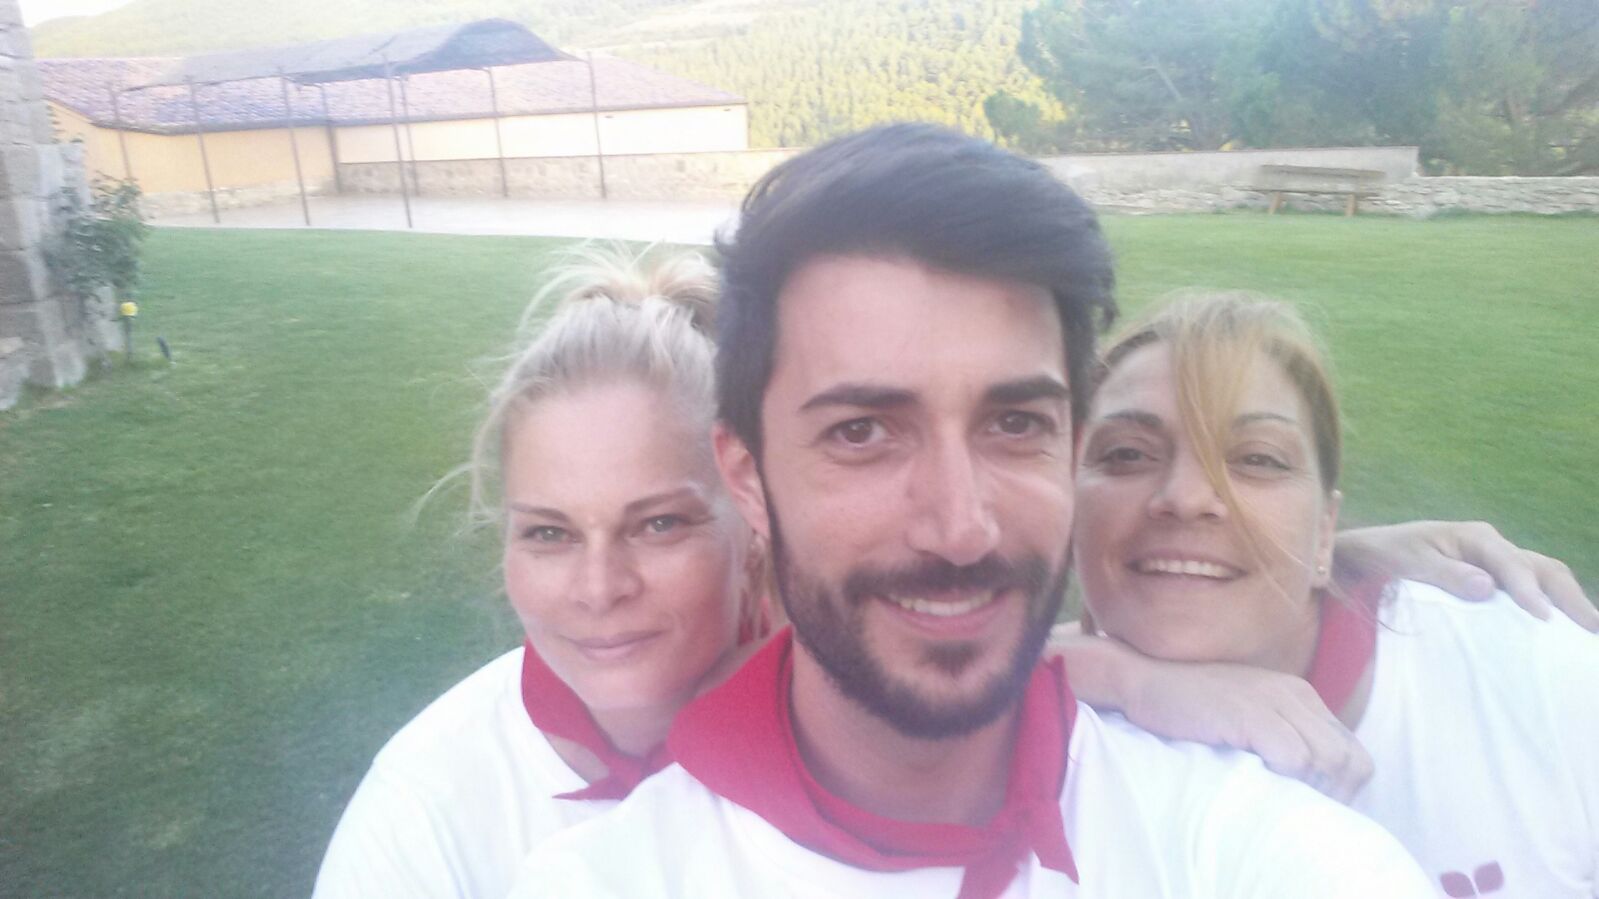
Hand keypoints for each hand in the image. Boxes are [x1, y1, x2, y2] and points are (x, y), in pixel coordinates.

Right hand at [1124, 655, 1372, 802]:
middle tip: (1301, 811)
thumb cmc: (1188, 706)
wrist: (1142, 681)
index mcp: (1298, 695)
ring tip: (1281, 801)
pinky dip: (1286, 779)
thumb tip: (1302, 781)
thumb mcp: (1245, 712)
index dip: (1341, 787)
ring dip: (1310, 789)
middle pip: (1350, 758)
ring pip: (1328, 760)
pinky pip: (1295, 757)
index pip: (1351, 749)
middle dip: (1334, 794)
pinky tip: (1260, 783)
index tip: (1312, 805)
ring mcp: (1273, 701)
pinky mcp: (1250, 713)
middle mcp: (1293, 694)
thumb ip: (1278, 733)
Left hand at [1334, 521, 1597, 631]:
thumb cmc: (1387, 554)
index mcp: (1475, 537)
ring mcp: (1497, 564)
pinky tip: (1561, 633)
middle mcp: (1493, 547)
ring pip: (1544, 578)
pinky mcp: (1494, 580)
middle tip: (1592, 628)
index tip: (1544, 619)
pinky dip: (1551, 607)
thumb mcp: (1409, 562)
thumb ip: (1445, 574)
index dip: (1529, 591)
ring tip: (1590, 632)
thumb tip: (1488, 588)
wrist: (1371, 553)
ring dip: (1568, 602)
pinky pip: (1530, 591)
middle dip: (1569, 597)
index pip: (1512, 563)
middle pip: (1542, 568)